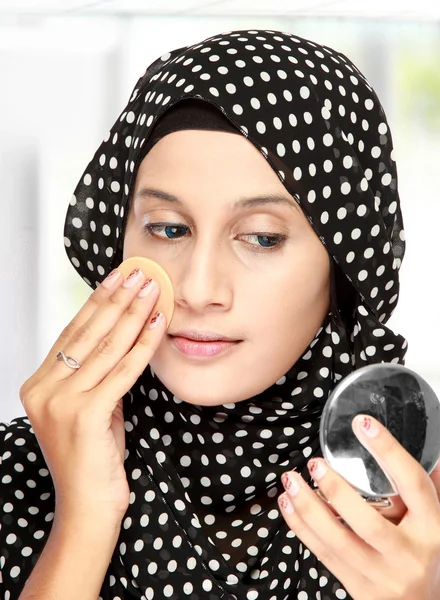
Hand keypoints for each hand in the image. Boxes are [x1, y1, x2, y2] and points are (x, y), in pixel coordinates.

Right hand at [19, 267, 165, 521]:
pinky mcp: (85, 414)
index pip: (73, 332)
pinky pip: (122, 370)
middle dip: (118, 298)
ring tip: (152, 289)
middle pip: (88, 332)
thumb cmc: (93, 460)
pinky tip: (158, 324)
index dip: (98, 301)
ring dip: (133, 313)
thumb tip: (123, 339)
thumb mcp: (91, 409)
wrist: (87, 509)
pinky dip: (144, 344)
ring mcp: (61, 402)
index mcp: (39, 384)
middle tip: (139, 273)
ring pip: (106, 346)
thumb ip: (97, 377)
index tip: (118, 278)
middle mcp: (44, 389)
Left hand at [278, 414, 439, 599]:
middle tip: (314, 463)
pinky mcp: (358, 588)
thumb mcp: (436, 519)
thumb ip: (429, 485)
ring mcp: (382, 575)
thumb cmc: (427, 553)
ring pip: (337, 541)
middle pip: (368, 522)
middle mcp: (408, 554)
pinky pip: (323, 554)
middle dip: (336, 490)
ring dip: (308, 508)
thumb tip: (423, 444)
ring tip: (290, 480)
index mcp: (433, 528)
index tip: (363, 424)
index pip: (413, 484)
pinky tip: (288, 504)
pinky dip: (301, 527)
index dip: (389, 451)